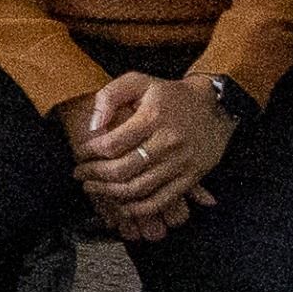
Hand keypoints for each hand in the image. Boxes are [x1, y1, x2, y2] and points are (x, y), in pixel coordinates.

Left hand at [64, 70, 228, 242]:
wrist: (213, 107)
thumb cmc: (169, 95)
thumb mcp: (139, 82)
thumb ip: (110, 96)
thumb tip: (93, 125)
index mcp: (153, 118)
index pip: (112, 144)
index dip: (89, 152)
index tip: (80, 153)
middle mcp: (168, 142)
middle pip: (122, 170)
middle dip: (94, 175)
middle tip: (80, 174)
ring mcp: (181, 163)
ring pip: (138, 189)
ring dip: (109, 194)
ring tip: (93, 188)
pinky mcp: (190, 178)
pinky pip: (160, 202)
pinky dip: (137, 209)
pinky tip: (120, 206)